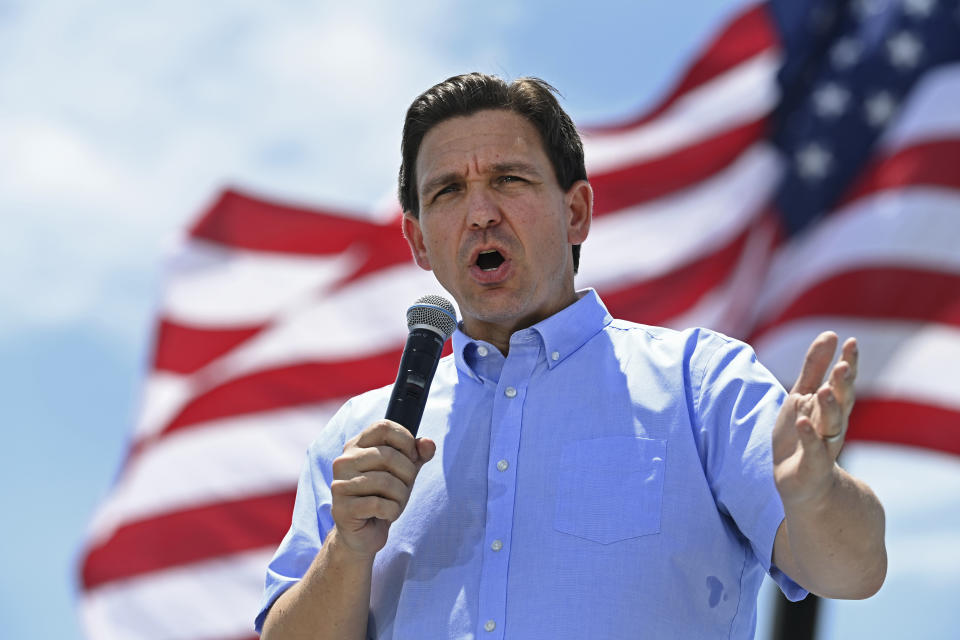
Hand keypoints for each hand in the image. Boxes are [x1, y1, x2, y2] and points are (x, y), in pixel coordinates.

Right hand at [330, 420, 435, 556]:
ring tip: (394, 503)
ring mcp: (340, 484)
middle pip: (389, 456)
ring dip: (401, 497)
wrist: (363, 533)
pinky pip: (380, 505)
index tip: (411, 457)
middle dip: (408, 474)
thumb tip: (428, 444)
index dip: (405, 440)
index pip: (384, 427)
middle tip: (404, 488)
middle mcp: (343, 461)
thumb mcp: (404, 471)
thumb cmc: (383, 496)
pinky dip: (392, 511)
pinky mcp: (342, 509)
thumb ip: (418, 455)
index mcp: (356, 446)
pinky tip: (386, 515)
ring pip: (386, 482)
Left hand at [773, 331, 857, 506]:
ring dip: (829, 408)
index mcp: (831, 406)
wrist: (801, 483)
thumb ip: (814, 367)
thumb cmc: (801, 434)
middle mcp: (833, 424)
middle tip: (843, 365)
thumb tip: (831, 333)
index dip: (848, 363)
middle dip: (843, 384)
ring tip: (824, 390)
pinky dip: (809, 437)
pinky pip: (813, 450)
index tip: (850, 341)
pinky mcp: (812, 466)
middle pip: (841, 401)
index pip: (842, 382)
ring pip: (830, 425)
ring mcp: (823, 445)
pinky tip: (803, 421)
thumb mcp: (802, 396)